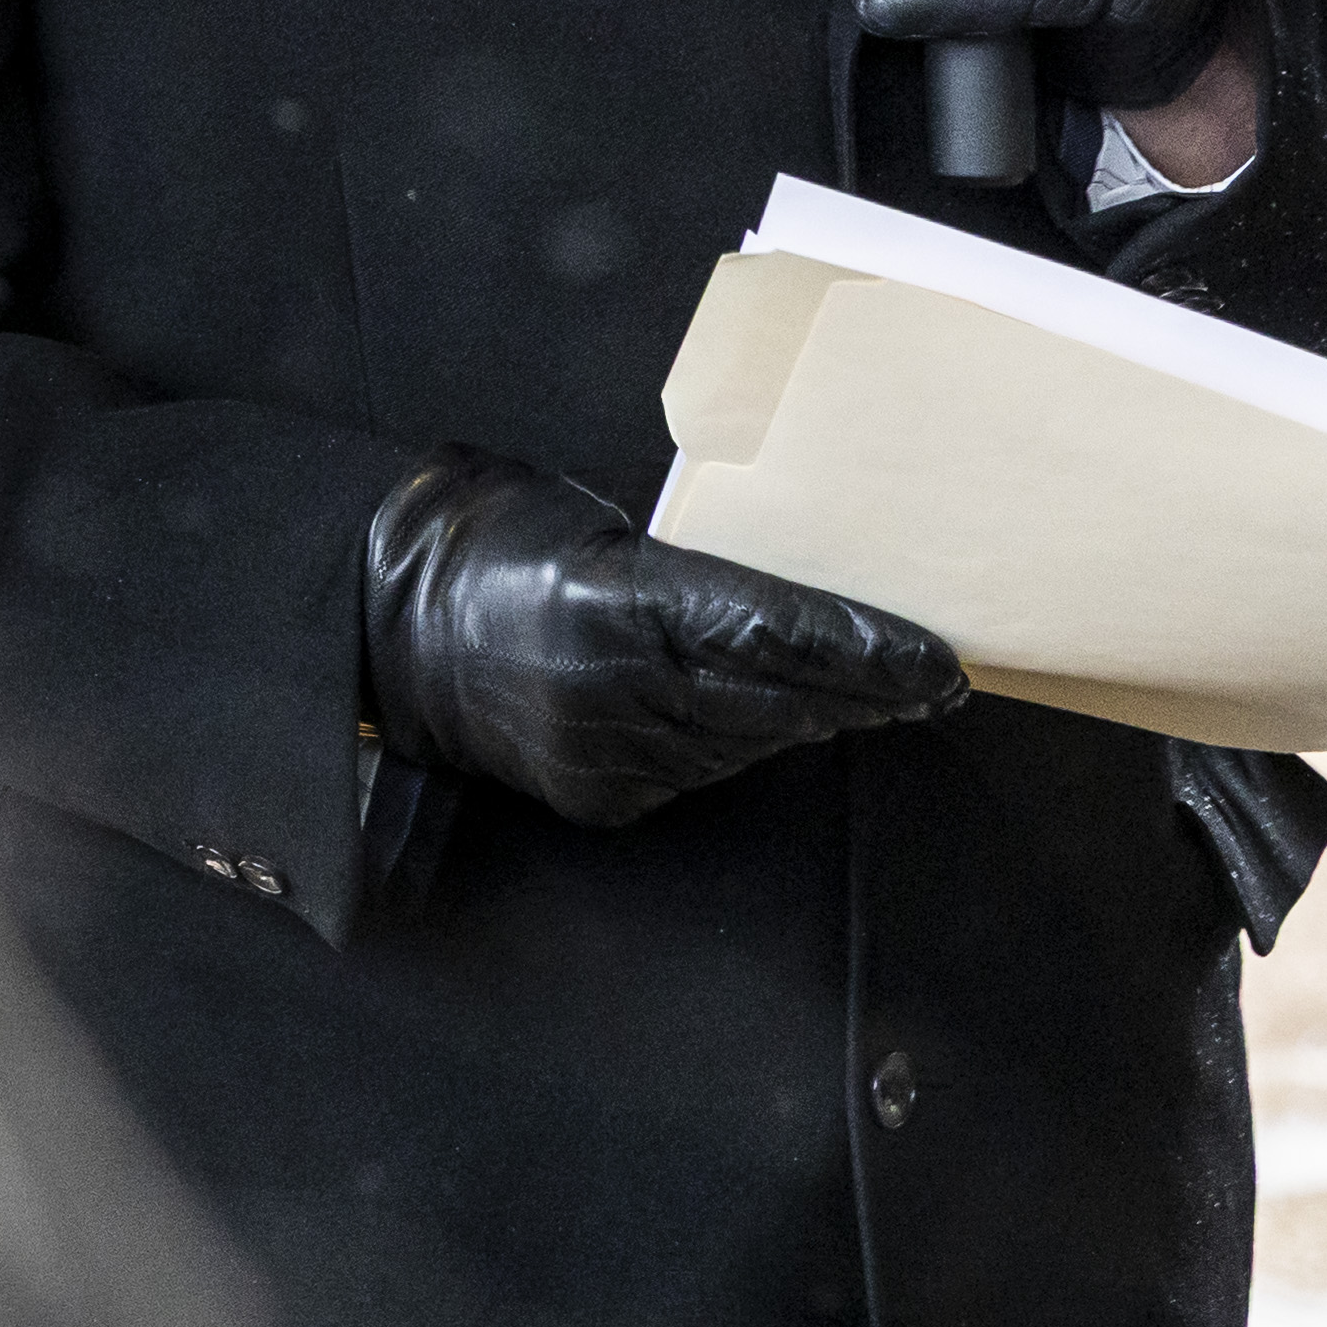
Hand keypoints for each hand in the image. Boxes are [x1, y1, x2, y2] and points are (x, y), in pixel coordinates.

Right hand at [360, 450, 964, 829]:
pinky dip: (739, 745)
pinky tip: (777, 723)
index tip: (935, 661)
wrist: (390, 620)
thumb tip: (799, 619)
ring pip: (745, 742)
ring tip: (869, 700)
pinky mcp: (595, 796)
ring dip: (811, 720)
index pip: (770, 629)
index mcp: (613, 595)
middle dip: (863, 694)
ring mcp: (601, 751)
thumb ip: (690, 579)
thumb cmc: (504, 543)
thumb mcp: (600, 529)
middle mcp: (611, 683)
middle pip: (774, 697)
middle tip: (931, 685)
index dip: (862, 649)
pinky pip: (697, 773)